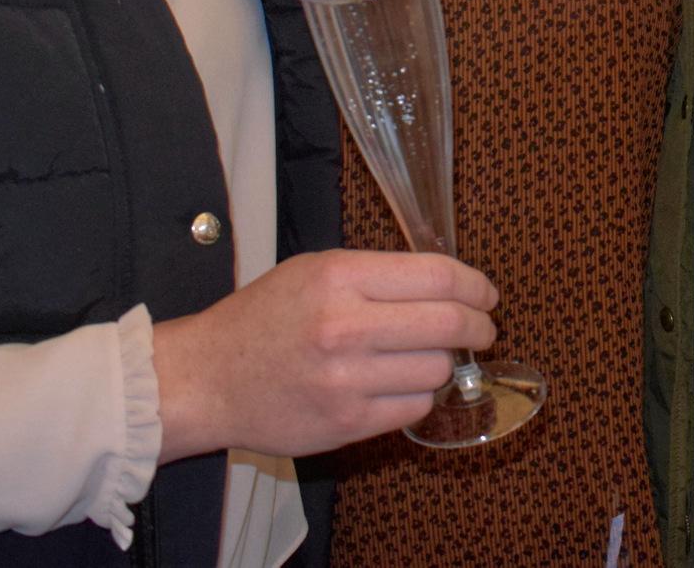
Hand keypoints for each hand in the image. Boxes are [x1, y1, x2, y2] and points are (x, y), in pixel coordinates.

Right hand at [153, 248, 499, 460]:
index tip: (487, 294)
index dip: (475, 284)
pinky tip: (399, 384)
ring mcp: (346, 379)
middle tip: (483, 328)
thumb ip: (378, 273)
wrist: (207, 379)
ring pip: (436, 369)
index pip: (437, 276)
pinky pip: (414, 408)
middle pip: (448, 324)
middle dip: (480, 326)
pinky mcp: (346, 423)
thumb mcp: (315, 270)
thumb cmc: (263, 318)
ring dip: (442, 363)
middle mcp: (345, 326)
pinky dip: (418, 395)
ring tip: (422, 356)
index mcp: (339, 277)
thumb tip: (449, 282)